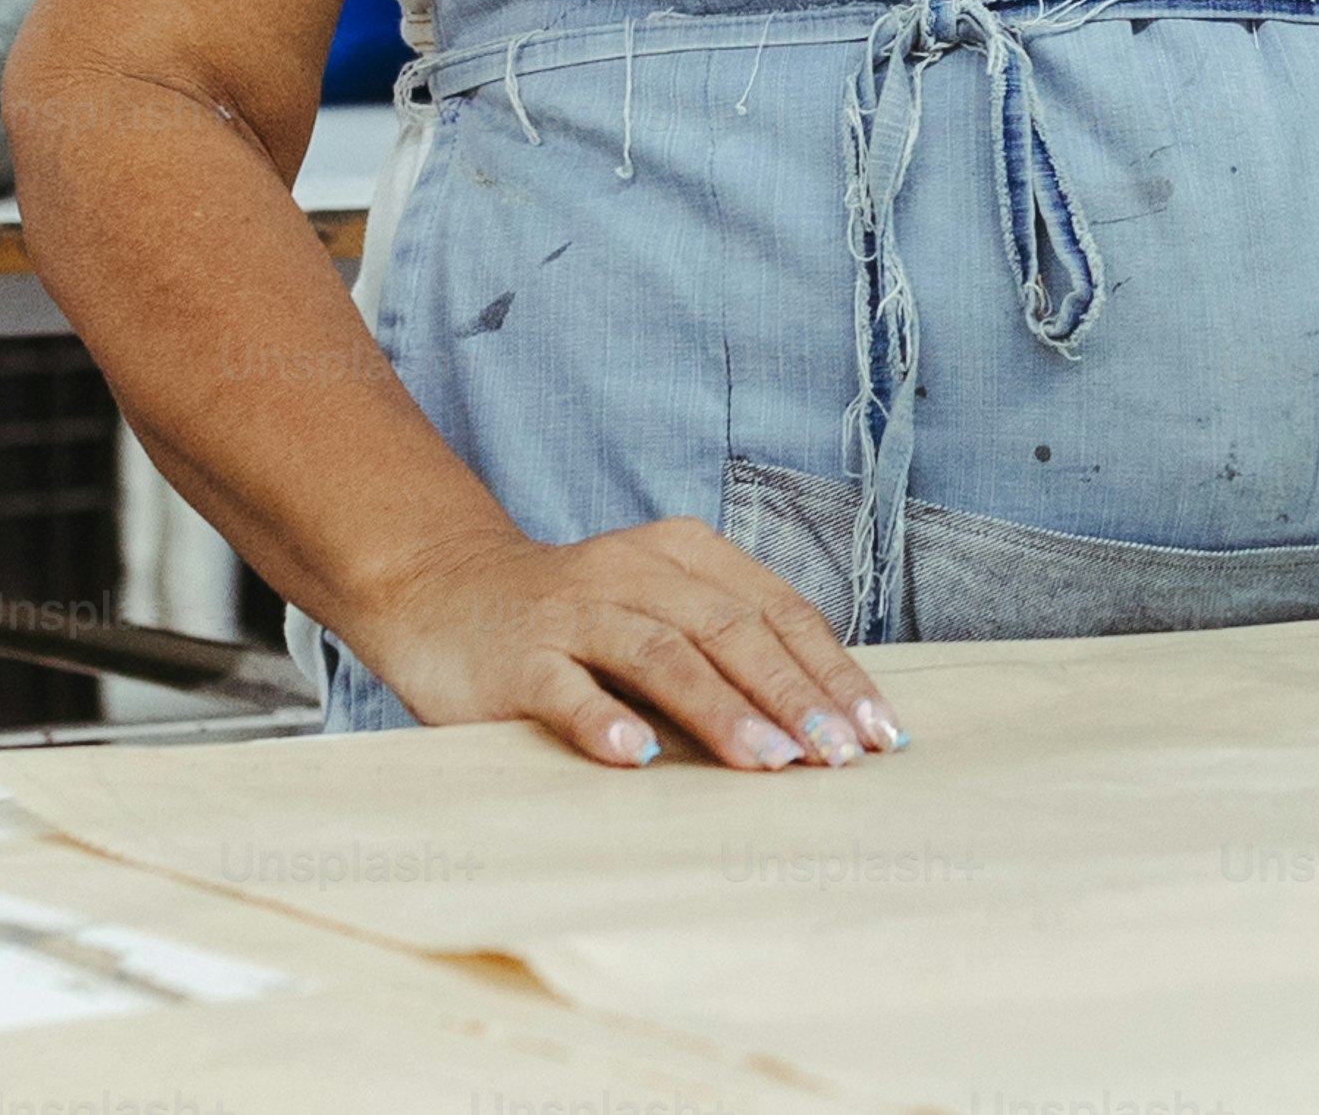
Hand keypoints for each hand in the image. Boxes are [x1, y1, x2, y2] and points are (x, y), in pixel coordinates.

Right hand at [341, 516, 903, 770]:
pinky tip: (637, 757)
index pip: (778, 612)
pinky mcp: (516, 656)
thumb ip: (725, 649)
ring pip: (663, 656)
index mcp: (685, 556)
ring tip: (772, 761)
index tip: (879, 732)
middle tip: (841, 756)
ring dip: (723, 710)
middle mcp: (636, 573)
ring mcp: (574, 612)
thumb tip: (825, 721)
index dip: (832, 671)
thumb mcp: (657, 611)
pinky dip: (603, 720)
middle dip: (795, 696)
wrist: (439, 589)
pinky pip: (566, 688)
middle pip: (733, 631)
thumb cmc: (574, 620)